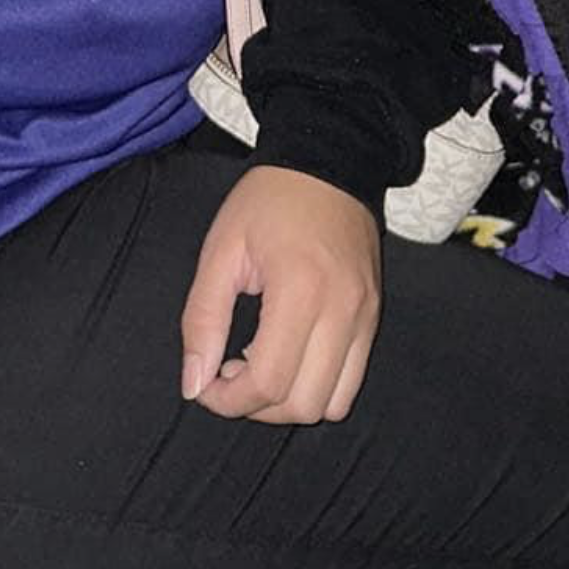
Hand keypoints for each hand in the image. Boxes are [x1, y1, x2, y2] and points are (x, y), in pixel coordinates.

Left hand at [180, 164, 381, 425]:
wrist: (330, 161)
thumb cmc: (269, 200)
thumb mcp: (221, 249)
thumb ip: (202, 318)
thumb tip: (194, 383)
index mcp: (301, 289)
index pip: (268, 382)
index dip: (228, 401)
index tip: (205, 384)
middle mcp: (343, 310)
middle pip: (302, 404)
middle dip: (256, 406)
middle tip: (230, 373)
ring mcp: (366, 316)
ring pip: (332, 404)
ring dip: (289, 402)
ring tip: (261, 365)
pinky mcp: (374, 317)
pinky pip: (351, 382)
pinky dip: (317, 387)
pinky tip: (289, 354)